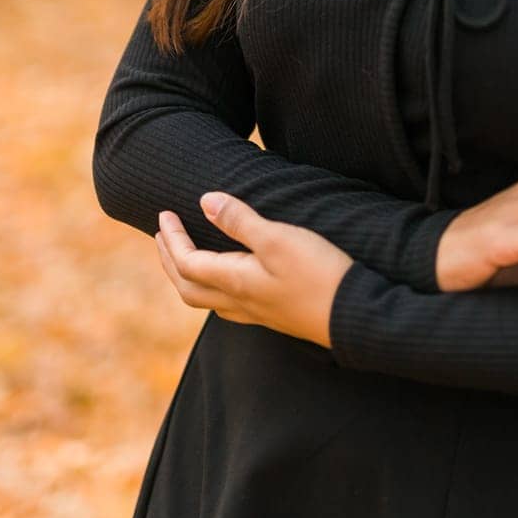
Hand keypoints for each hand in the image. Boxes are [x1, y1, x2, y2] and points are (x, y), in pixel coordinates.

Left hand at [154, 193, 353, 348]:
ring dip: (188, 276)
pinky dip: (213, 288)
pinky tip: (228, 279)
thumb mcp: (278, 238)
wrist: (356, 316)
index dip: (171, 238)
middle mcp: (240, 303)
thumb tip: (205, 201)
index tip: (164, 214)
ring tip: (185, 256)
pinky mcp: (274, 316)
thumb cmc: (318, 273)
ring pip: (207, 300)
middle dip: (169, 261)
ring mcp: (257, 314)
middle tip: (161, 236)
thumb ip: (240, 221)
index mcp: (235, 282)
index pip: (187, 263)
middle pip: (188, 287)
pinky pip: (228, 305)